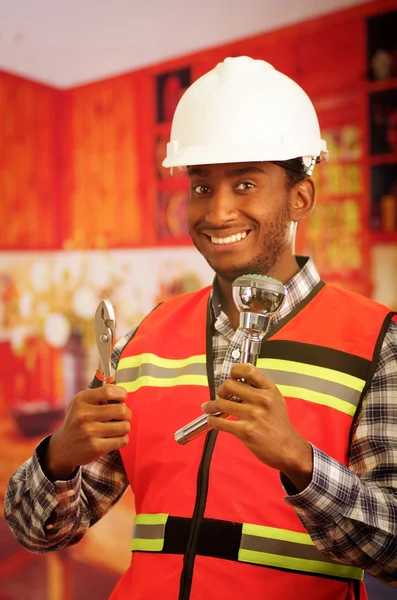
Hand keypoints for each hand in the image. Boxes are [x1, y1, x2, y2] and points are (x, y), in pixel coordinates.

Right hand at [43, 385, 130, 480]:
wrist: (62, 447)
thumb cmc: (78, 421)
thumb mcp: (81, 403)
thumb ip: (100, 395)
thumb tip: (123, 397)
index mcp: (81, 400)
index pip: (109, 391)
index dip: (121, 394)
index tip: (122, 398)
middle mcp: (84, 415)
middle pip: (121, 410)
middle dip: (127, 413)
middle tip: (123, 416)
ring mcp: (89, 432)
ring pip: (124, 426)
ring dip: (125, 427)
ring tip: (117, 428)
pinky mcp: (95, 448)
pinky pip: (122, 440)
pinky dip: (122, 439)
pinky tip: (115, 438)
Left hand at [202, 363, 312, 491]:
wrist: (288, 449)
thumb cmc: (279, 425)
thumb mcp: (275, 400)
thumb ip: (259, 389)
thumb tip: (236, 382)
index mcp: (269, 390)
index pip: (248, 370)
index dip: (235, 371)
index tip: (230, 376)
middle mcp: (262, 400)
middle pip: (229, 385)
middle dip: (220, 390)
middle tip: (220, 395)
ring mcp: (254, 415)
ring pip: (221, 403)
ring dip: (210, 405)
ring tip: (208, 408)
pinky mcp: (246, 431)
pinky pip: (220, 422)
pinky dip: (212, 420)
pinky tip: (212, 419)